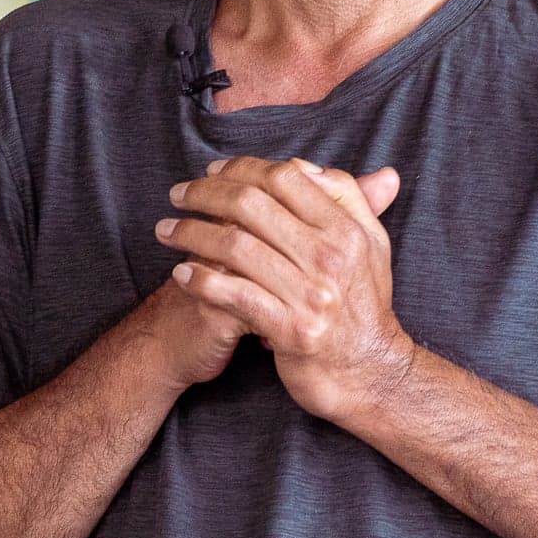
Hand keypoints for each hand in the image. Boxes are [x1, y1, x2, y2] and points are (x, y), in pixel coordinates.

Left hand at [156, 155, 412, 422]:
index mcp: (346, 228)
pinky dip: (202, 280)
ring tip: (166, 231)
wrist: (368, 371)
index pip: (284, 178)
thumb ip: (347, 200)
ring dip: (191, 233)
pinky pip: (235, 294)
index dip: (241, 168)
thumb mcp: (370, 245)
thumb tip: (311, 166)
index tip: (212, 172)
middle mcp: (330, 256)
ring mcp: (311, 294)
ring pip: (235, 245)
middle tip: (179, 195)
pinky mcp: (292, 329)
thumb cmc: (362, 304)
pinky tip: (181, 274)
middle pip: (252, 205)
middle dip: (206, 194)